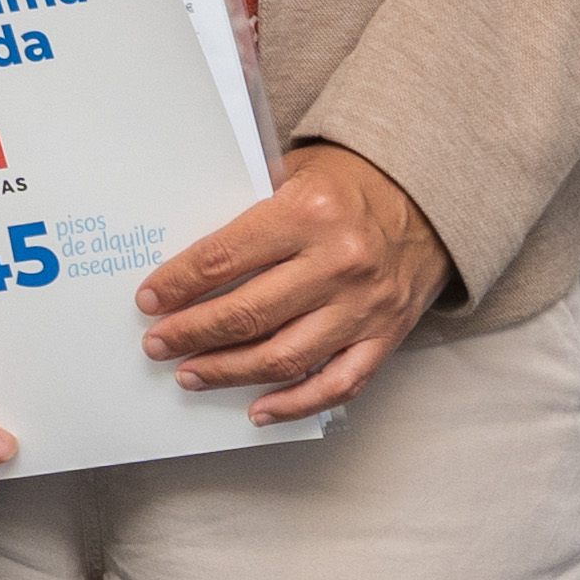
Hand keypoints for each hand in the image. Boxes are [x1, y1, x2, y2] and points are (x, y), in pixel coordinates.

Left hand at [135, 140, 449, 424]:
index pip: (225, 257)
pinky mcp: (385, 337)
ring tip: (189, 374)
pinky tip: (256, 409)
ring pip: (284, 357)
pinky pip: (336, 384)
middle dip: (192, 333)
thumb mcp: (297, 170)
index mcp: (308, 212)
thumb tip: (188, 256)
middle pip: (248, 313)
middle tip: (157, 344)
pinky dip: (293, 404)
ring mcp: (364, 306)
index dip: (179, 284)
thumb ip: (249, 205)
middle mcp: (338, 262)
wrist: (431, 196)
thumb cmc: (351, 182)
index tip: (149, 300)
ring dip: (228, 372)